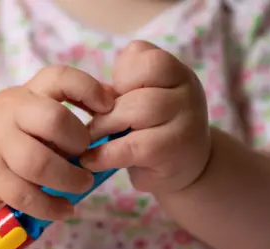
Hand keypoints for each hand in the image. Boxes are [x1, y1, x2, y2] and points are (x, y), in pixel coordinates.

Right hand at [0, 66, 114, 219]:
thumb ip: (67, 101)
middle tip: (87, 155)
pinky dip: (50, 206)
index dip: (89, 89)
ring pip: (38, 162)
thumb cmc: (6, 127)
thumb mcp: (30, 105)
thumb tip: (115, 100)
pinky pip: (25, 195)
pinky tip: (65, 209)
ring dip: (69, 178)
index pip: (59, 77)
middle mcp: (11, 114)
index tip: (108, 107)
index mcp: (27, 93)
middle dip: (79, 141)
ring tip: (82, 184)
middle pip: (53, 120)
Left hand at [81, 41, 210, 193]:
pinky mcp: (174, 150)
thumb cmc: (152, 133)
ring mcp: (186, 120)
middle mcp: (186, 90)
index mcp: (174, 72)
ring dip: (104, 127)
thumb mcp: (137, 104)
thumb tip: (82, 92)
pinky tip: (92, 160)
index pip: (141, 53)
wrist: (186, 174)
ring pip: (138, 110)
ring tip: (91, 141)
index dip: (120, 73)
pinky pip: (134, 146)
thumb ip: (117, 93)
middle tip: (92, 126)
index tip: (113, 95)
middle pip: (137, 85)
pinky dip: (106, 154)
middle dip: (105, 107)